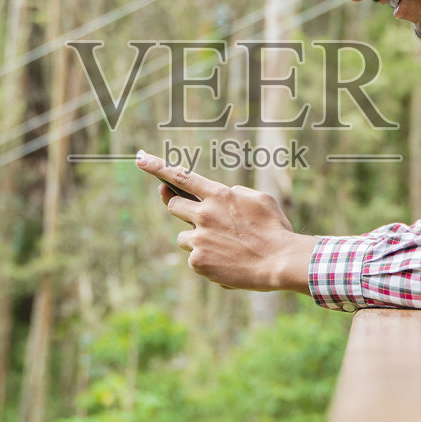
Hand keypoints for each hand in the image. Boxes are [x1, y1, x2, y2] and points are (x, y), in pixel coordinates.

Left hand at [135, 150, 317, 292]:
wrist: (280, 262)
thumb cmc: (275, 229)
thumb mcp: (259, 199)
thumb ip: (234, 193)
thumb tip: (222, 197)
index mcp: (218, 195)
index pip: (181, 176)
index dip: (157, 166)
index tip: (140, 158)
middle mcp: (203, 214)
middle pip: (174, 206)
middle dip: (183, 210)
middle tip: (202, 219)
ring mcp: (199, 239)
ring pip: (183, 236)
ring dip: (197, 239)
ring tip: (225, 247)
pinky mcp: (198, 262)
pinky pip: (194, 258)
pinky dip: (206, 260)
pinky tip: (227, 262)